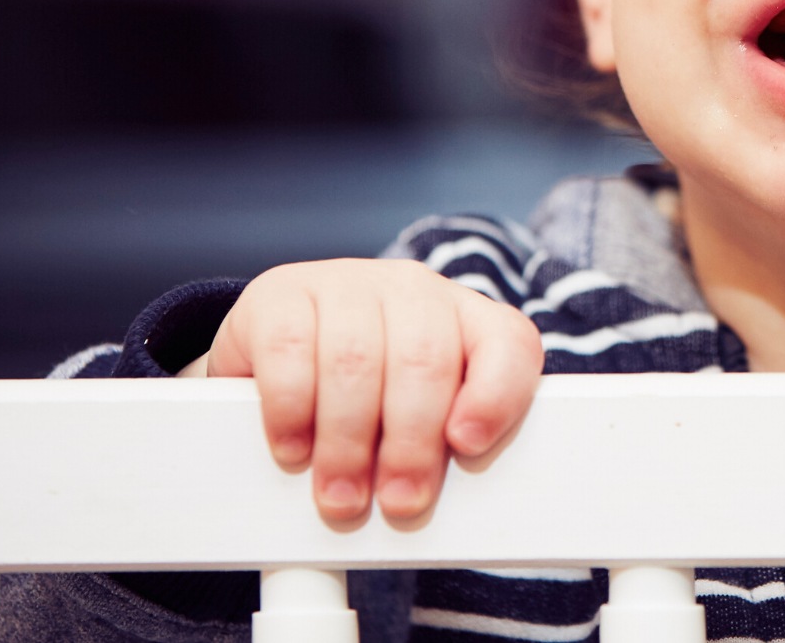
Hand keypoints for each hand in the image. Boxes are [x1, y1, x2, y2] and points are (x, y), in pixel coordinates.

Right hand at [204, 258, 543, 523]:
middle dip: (411, 443)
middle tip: (398, 502)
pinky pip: (290, 350)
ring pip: (356, 359)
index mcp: (467, 317)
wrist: (275, 358)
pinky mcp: (279, 293)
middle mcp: (413, 289)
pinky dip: (291, 410)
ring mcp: (346, 282)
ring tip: (341, 495)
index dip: (496, 395)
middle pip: (425, 359)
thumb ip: (442, 446)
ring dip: (348, 442)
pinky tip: (293, 449)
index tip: (468, 446)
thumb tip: (431, 499)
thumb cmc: (364, 405)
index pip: (509, 342)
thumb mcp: (416, 422)